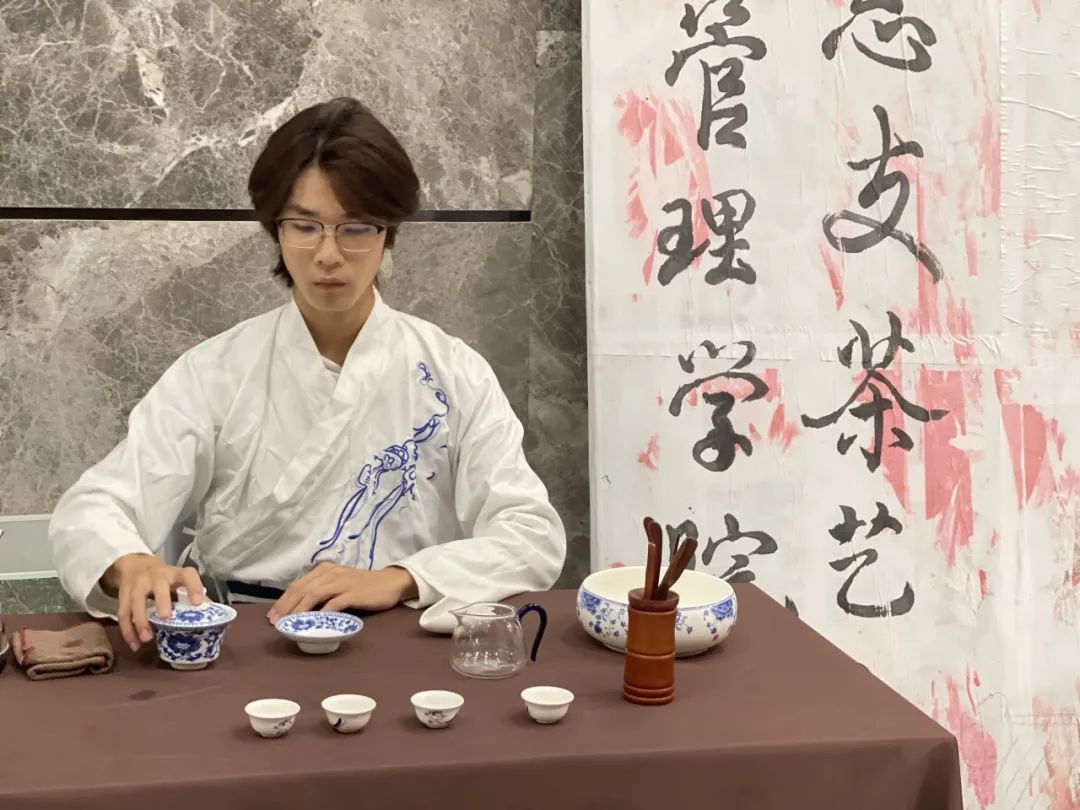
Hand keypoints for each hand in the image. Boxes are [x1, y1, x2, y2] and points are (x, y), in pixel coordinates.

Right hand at [101, 553, 205, 651]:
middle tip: (165, 617)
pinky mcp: (123, 595)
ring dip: (140, 621)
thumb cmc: (165, 579)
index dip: (194, 587)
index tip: (198, 603)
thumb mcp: (179, 581)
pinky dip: (128, 631)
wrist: (135, 565)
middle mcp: (156, 576)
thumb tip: (211, 615)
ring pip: (136, 602)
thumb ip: (192, 595)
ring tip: (147, 639)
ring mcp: (138, 585)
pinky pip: (123, 614)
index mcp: (175, 574)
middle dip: (162, 601)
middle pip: (159, 586)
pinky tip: (135, 645)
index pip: (188, 575)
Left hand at [267, 563, 416, 622]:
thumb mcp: (338, 584)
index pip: (298, 585)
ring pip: (314, 594)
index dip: (283, 600)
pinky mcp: (353, 593)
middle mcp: (330, 573)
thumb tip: (299, 608)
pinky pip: (334, 603)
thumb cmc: (362, 586)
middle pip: (302, 589)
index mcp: (324, 570)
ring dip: (299, 610)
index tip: (272, 615)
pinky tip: (314, 623)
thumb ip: (321, 592)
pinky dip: (322, 613)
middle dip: (286, 606)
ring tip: (289, 623)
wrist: (390, 583)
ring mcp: (342, 582)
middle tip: (275, 622)